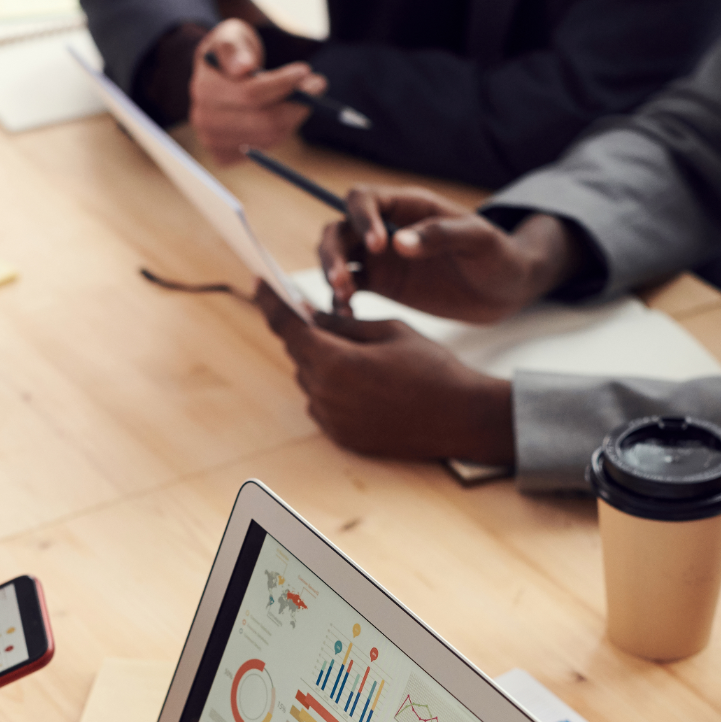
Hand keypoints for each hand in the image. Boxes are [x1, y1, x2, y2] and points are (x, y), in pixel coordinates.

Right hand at [190, 19, 324, 163]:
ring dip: (294, 117)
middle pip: (263, 121)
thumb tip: (243, 67)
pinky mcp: (224, 156)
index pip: (251, 94)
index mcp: (204, 88)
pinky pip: (265, 148)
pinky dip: (282, 131)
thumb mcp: (232, 36)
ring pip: (269, 137)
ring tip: (305, 96)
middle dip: (296, 104)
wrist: (220, 74)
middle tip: (318, 85)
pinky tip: (283, 112)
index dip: (282, 84)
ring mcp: (213, 141)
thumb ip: (234, 48)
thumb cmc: (231, 52)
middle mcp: (204, 119)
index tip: (305, 70)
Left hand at [258, 285, 514, 462]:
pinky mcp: (343, 438)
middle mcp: (325, 395)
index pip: (287, 326)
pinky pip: (323, 405)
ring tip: (365, 359)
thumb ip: (342, 322)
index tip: (259, 283)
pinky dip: (334, 390)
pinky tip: (368, 386)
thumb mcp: (388, 330)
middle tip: (333, 321)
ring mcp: (332, 420)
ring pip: (311, 379)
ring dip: (324, 364)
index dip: (270, 302)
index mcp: (334, 362)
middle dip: (311, 334)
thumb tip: (309, 314)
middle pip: (299, 354)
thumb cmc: (431, 368)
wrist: (461, 417)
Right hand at [320, 194, 577, 324]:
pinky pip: (349, 288)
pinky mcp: (382, 284)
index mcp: (409, 206)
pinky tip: (348, 316)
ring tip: (343, 300)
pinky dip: (340, 299)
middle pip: (340, 228)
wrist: (505, 289)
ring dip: (332, 275)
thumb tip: (398, 243)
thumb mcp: (479, 240)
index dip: (361, 219)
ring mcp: (381, 257)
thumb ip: (440, 235)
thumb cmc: (498, 255)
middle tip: (342, 281)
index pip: (364, 199)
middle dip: (333, 252)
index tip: (378, 247)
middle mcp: (387, 227)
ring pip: (338, 257)